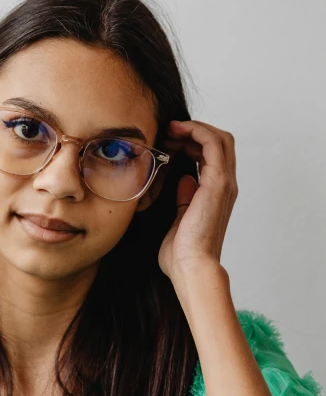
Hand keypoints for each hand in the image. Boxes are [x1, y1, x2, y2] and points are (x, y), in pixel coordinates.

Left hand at [157, 120, 238, 283]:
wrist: (190, 268)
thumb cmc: (182, 252)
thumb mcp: (180, 217)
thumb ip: (184, 198)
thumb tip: (184, 180)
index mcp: (217, 193)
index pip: (213, 154)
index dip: (192, 140)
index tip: (168, 139)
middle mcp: (226, 185)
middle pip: (221, 141)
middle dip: (194, 130)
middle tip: (169, 130)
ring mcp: (224, 183)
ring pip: (220, 138)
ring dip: (195, 128)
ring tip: (172, 128)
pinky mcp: (217, 183)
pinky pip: (213, 144)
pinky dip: (197, 131)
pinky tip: (178, 131)